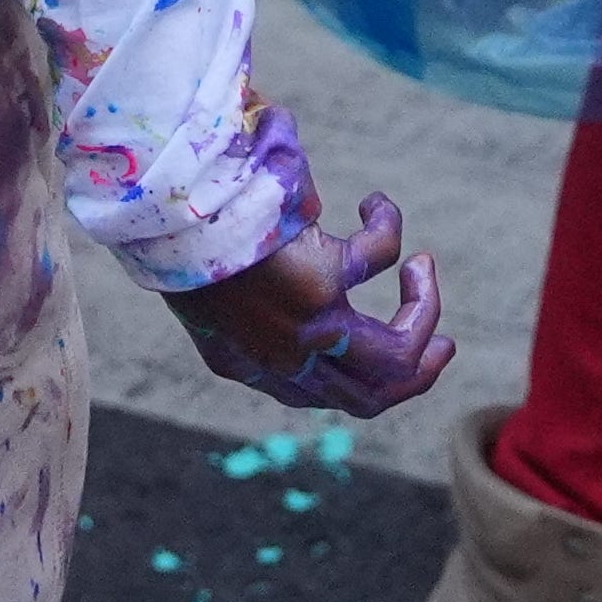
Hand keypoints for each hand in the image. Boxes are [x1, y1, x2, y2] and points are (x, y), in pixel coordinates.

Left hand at [166, 188, 451, 415]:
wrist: (157, 209)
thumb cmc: (176, 238)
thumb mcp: (206, 285)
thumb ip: (247, 298)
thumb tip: (291, 268)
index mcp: (247, 363)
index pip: (319, 396)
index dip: (366, 384)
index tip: (395, 355)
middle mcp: (281, 358)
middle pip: (374, 397)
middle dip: (420, 372)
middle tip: (444, 341)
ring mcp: (305, 328)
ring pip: (397, 356)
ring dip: (423, 313)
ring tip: (420, 267)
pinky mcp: (321, 282)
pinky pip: (378, 256)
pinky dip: (385, 227)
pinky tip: (373, 204)